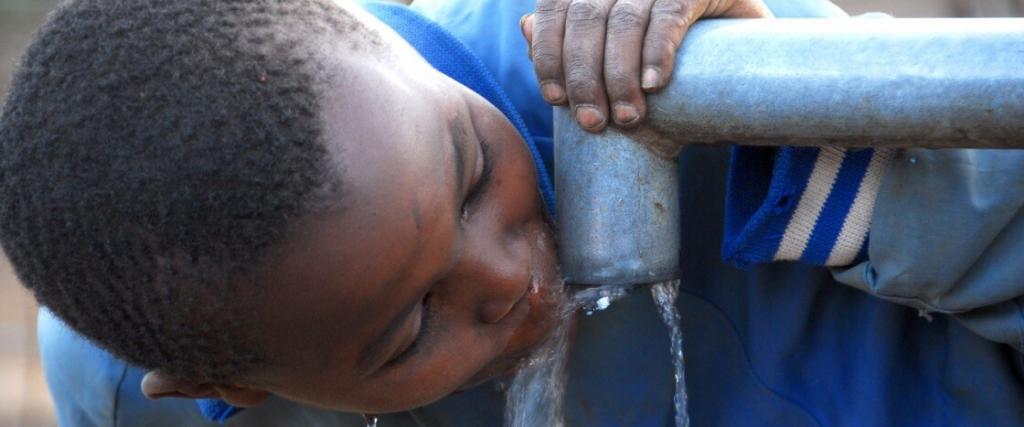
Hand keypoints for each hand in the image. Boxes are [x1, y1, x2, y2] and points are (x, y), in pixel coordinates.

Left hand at [520, 0, 772, 131]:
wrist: (749, 55)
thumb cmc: (673, 56)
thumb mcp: (619, 49)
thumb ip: (572, 35)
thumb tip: (524, 27)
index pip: (556, 9)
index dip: (548, 53)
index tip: (555, 98)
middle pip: (586, 19)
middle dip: (584, 77)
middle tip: (594, 123)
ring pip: (623, 20)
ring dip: (618, 74)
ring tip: (627, 117)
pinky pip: (670, 14)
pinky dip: (657, 50)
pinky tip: (654, 84)